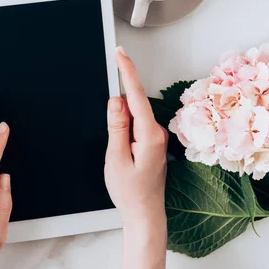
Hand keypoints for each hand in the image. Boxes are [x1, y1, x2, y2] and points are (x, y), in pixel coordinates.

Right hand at [105, 47, 167, 268]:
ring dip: (120, 123)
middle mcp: (157, 133)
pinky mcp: (151, 141)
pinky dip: (125, 128)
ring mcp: (156, 137)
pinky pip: (136, 125)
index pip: (136, 95)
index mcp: (149, 135)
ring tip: (118, 154)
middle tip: (111, 136)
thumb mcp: (116, 158)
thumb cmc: (130, 192)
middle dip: (118, 108)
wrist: (144, 214)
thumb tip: (116, 101)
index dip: (127, 71)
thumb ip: (116, 127)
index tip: (120, 54)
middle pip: (134, 105)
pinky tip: (122, 150)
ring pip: (133, 116)